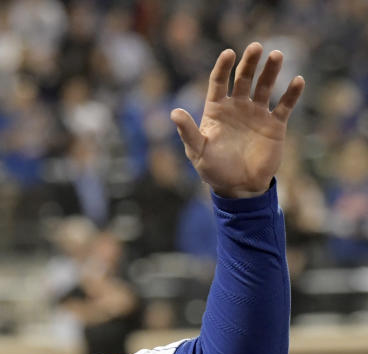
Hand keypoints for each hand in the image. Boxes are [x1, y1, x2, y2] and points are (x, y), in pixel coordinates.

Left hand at [170, 42, 304, 197]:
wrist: (239, 188)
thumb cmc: (213, 170)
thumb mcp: (197, 151)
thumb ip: (188, 131)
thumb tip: (174, 112)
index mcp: (216, 111)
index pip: (219, 82)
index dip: (223, 67)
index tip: (228, 53)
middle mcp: (237, 108)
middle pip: (243, 79)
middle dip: (249, 63)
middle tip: (255, 47)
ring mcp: (257, 114)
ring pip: (265, 87)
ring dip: (271, 71)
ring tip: (276, 56)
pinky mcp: (274, 125)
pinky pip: (284, 105)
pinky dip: (291, 94)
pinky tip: (297, 81)